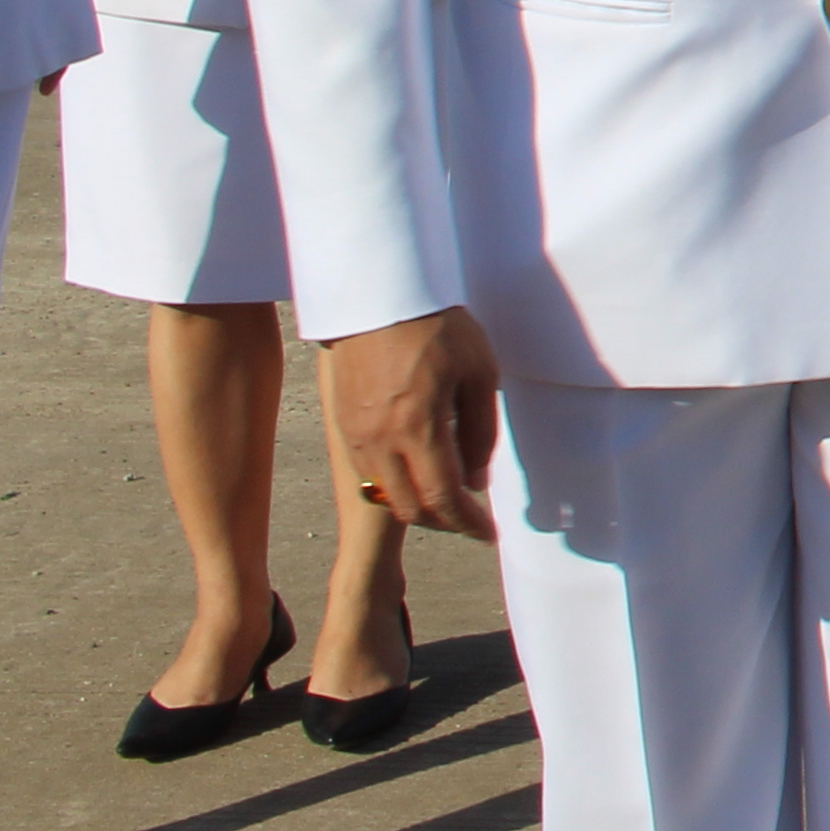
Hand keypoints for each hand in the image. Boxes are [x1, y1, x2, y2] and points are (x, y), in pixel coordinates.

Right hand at [332, 308, 505, 540]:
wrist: (376, 297)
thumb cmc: (436, 326)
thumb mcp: (479, 372)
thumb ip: (480, 431)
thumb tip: (477, 480)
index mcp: (418, 429)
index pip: (442, 499)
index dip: (467, 524)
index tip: (487, 534)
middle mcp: (380, 441)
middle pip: (411, 508)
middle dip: (444, 522)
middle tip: (470, 518)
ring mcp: (356, 436)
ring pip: (385, 495)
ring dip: (418, 505)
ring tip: (448, 495)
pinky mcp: (342, 424)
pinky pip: (367, 473)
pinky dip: (395, 484)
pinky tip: (417, 470)